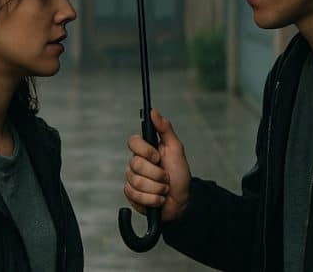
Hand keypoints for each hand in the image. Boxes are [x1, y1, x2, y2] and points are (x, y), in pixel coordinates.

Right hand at [123, 108, 191, 222]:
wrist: (182, 201)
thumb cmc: (179, 174)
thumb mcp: (176, 149)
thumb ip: (165, 129)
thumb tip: (153, 111)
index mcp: (146, 150)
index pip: (133, 142)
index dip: (145, 151)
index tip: (158, 157)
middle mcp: (136, 163)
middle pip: (135, 164)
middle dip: (157, 174)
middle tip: (166, 177)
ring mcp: (132, 179)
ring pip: (137, 182)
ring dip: (157, 188)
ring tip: (164, 188)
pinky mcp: (131, 194)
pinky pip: (135, 195)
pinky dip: (152, 198)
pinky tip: (158, 198)